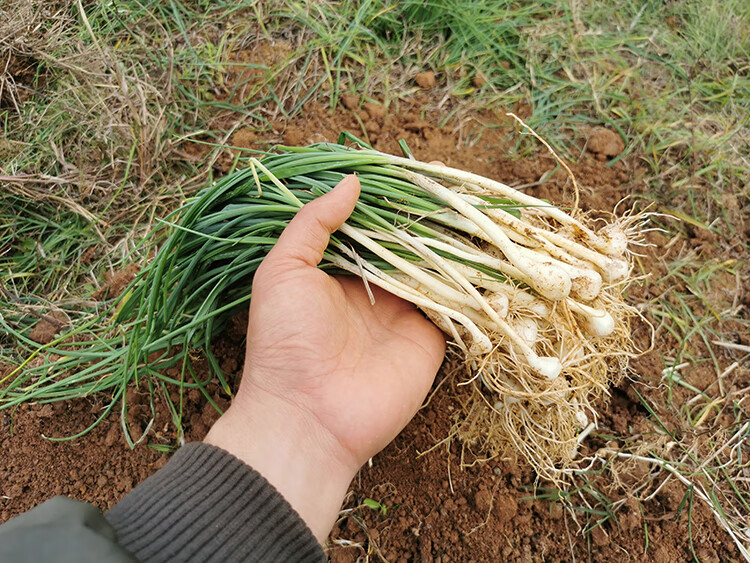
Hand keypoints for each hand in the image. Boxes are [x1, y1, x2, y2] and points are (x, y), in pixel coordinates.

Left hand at [205, 174, 445, 540]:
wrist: (308, 416)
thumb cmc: (285, 341)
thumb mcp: (283, 271)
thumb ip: (313, 224)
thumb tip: (352, 181)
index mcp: (338, 271)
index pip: (370, 226)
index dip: (388, 200)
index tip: (411, 169)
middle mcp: (374, 290)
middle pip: (406, 244)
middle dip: (425, 218)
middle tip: (450, 182)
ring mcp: (404, 314)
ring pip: (434, 269)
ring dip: (451, 244)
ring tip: (474, 207)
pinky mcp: (430, 339)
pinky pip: (454, 304)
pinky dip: (468, 281)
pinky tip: (485, 250)